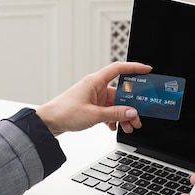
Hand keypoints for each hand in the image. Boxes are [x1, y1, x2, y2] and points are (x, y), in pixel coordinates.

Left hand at [35, 62, 151, 135]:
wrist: (48, 123)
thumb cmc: (64, 112)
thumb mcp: (93, 115)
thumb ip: (115, 114)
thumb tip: (131, 112)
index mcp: (95, 82)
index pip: (118, 69)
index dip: (134, 68)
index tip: (147, 70)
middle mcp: (95, 88)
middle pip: (120, 93)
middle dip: (130, 105)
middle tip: (138, 117)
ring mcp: (93, 98)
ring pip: (114, 104)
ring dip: (122, 115)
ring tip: (128, 127)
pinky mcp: (90, 107)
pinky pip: (107, 111)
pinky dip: (112, 119)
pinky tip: (113, 127)